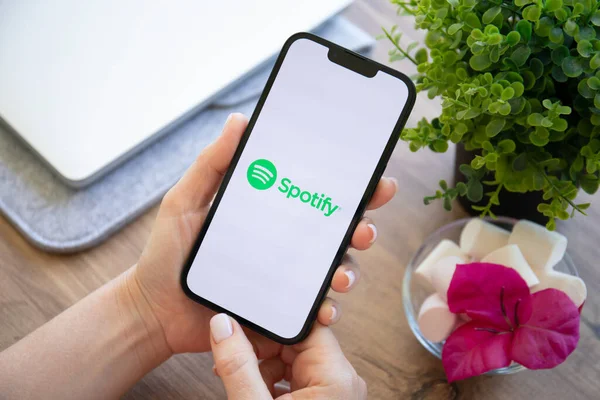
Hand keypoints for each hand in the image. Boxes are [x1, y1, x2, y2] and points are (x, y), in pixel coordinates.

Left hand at [132, 113, 396, 354]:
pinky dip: (326, 308)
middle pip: (336, 231)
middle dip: (361, 227)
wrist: (154, 310)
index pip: (316, 194)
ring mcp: (286, 278)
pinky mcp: (281, 310)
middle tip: (363, 228)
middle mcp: (285, 243)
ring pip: (332, 269)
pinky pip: (313, 308)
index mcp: (270, 212)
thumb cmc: (168, 252)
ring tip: (340, 275)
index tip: (373, 179)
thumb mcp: (185, 200)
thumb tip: (240, 121)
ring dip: (349, 270)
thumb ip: (212, 163)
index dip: (349, 187)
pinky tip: (324, 309)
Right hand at [210, 313, 366, 398]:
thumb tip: (222, 325)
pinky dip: (270, 383)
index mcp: (337, 376)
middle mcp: (341, 380)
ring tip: (235, 378)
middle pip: (296, 342)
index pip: (304, 325)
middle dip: (261, 348)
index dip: (270, 320)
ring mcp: (333, 393)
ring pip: (292, 361)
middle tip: (230, 353)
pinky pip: (295, 380)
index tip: (244, 316)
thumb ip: (238, 367)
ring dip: (262, 367)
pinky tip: (249, 391)